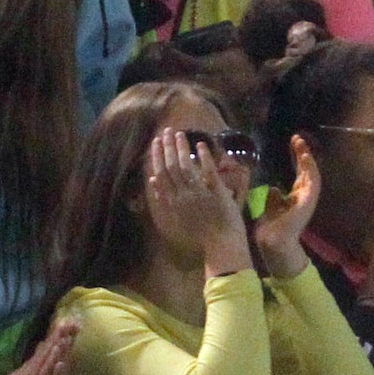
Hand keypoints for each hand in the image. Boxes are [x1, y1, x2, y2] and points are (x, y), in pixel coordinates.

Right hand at [141, 128, 249, 275]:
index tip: (156, 142)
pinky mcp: (217, 192)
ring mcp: (199, 193)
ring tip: (179, 134)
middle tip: (165, 131)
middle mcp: (183, 195)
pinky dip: (204, 157)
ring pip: (186, 167)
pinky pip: (208, 172)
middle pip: (171, 167)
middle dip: (167, 147)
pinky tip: (200, 145)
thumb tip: (152, 180)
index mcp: (173, 202)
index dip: (157, 156)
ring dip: (182, 148)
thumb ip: (163, 199)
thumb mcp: (175, 219)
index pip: (161, 174)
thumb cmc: (199, 234)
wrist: (221, 243)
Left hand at [250, 134, 322, 278]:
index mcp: (294, 198)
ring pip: (312, 173)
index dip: (297, 158)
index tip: (293, 142)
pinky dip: (311, 168)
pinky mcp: (309, 200)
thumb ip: (274, 199)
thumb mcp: (270, 208)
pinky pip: (313, 181)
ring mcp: (308, 198)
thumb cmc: (271, 229)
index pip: (298, 173)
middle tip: (298, 138)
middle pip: (306, 170)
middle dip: (303, 154)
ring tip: (301, 143)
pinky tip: (306, 157)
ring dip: (307, 158)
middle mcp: (303, 196)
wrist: (273, 243)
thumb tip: (274, 188)